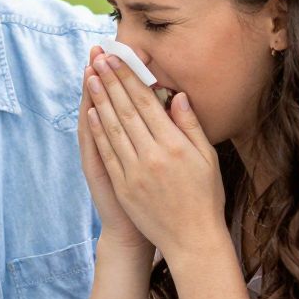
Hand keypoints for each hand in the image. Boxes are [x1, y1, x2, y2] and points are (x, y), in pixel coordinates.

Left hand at [82, 51, 226, 257]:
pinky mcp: (124, 186)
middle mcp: (153, 155)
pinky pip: (108, 153)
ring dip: (100, 101)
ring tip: (91, 78)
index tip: (118, 59)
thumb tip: (178, 96)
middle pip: (126, 110)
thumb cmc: (205, 197)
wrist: (191, 239)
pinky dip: (98, 131)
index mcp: (175, 145)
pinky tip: (91, 113)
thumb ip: (190, 126)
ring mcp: (135, 172)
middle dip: (112, 81)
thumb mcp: (207, 158)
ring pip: (113, 128)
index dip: (130, 78)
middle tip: (98, 59)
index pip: (147, 103)